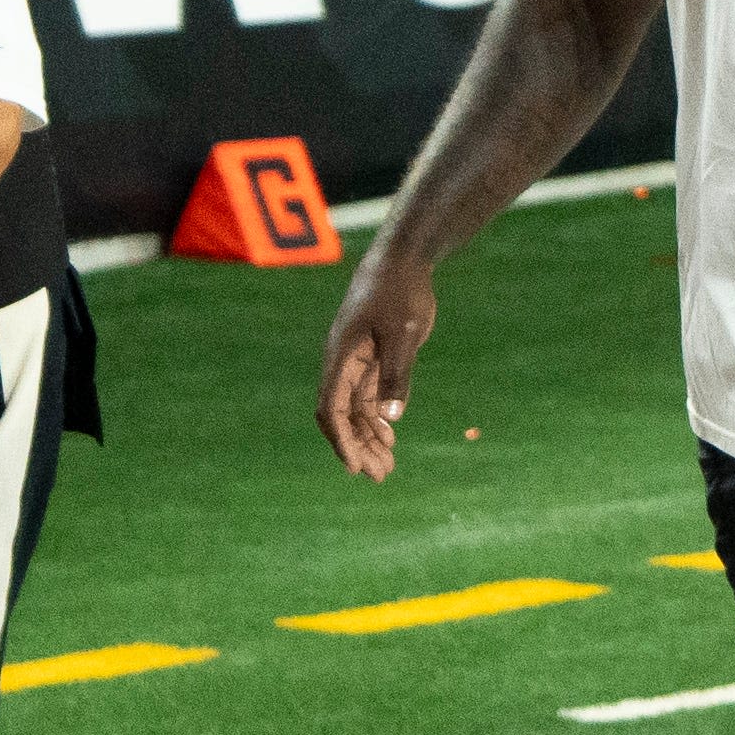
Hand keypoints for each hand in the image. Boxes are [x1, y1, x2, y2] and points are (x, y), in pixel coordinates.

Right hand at [317, 256, 439, 479]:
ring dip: (369, 437)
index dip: (341, 440)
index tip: (355, 467)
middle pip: (342, 415)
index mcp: (340, 357)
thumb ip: (396, 374)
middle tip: (380, 476)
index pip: (331, 409)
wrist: (404, 259)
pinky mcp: (372, 356)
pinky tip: (389, 438)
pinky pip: (367, 396)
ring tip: (387, 466)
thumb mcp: (403, 334)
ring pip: (355, 409)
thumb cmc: (400, 291)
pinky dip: (376, 418)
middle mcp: (342, 362)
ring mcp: (356, 360)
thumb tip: (391, 417)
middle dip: (358, 447)